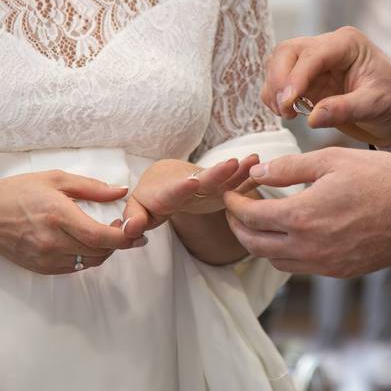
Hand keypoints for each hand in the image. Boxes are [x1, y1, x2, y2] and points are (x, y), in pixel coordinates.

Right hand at [0, 170, 140, 273]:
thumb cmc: (17, 192)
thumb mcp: (55, 179)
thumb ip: (91, 187)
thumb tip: (121, 191)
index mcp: (57, 215)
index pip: (100, 236)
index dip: (123, 237)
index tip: (136, 230)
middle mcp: (52, 241)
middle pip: (99, 252)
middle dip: (119, 244)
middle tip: (128, 230)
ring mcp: (45, 258)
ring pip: (89, 263)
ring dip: (105, 252)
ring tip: (110, 235)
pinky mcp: (41, 268)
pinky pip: (74, 268)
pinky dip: (87, 257)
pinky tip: (88, 243)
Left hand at [121, 155, 261, 237]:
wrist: (165, 177)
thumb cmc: (150, 197)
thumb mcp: (137, 209)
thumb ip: (134, 219)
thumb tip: (131, 230)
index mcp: (168, 191)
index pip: (175, 191)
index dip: (183, 187)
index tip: (193, 183)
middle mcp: (189, 185)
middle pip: (204, 180)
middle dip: (217, 173)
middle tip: (232, 163)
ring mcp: (206, 186)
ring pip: (223, 178)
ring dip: (238, 170)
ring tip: (253, 160)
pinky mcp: (219, 189)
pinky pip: (234, 183)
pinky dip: (246, 176)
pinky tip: (258, 166)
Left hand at [224, 148, 390, 276]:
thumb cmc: (379, 180)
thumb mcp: (331, 160)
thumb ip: (289, 168)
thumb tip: (258, 171)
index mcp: (300, 216)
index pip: (249, 216)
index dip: (233, 203)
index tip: (229, 192)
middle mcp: (306, 247)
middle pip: (253, 245)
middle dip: (237, 227)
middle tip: (234, 209)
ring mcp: (323, 263)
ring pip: (274, 260)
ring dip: (259, 243)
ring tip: (259, 221)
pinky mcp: (338, 271)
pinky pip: (299, 267)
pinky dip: (284, 253)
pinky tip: (290, 234)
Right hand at [262, 26, 390, 146]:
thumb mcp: (377, 105)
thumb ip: (345, 109)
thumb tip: (312, 118)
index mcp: (347, 44)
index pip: (312, 54)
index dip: (295, 77)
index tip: (288, 102)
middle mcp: (327, 47)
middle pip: (287, 52)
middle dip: (279, 81)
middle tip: (285, 110)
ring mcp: (314, 63)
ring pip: (278, 64)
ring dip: (274, 89)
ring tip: (286, 114)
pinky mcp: (307, 80)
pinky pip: (280, 82)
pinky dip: (275, 97)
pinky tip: (287, 113)